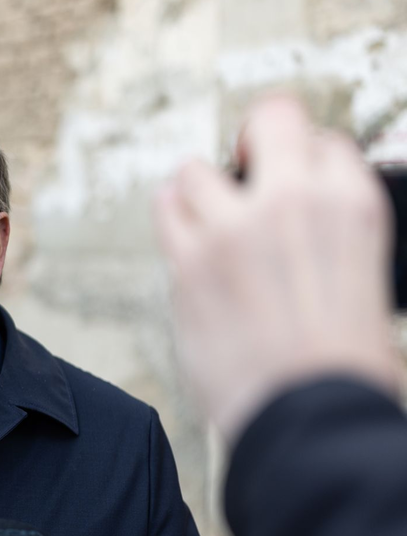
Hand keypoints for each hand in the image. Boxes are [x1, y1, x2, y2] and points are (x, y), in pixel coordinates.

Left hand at [157, 94, 400, 443]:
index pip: (325, 144)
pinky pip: (166, 209)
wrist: (309, 415)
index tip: (295, 188)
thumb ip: (336, 238)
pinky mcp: (187, 260)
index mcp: (354, 205)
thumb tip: (311, 234)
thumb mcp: (369, 284)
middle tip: (249, 170)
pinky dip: (173, 217)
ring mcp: (234, 228)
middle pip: (269, 120)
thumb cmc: (346, 366)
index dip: (306, 166)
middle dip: (259, 138)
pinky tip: (184, 233)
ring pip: (197, 169)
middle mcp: (294, 202)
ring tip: (209, 217)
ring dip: (201, 190)